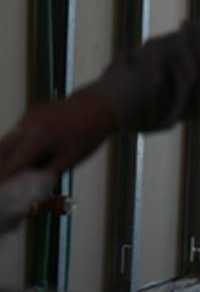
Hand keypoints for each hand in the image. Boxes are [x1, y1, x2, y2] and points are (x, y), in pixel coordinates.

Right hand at [0, 92, 116, 183]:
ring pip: (7, 140)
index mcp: (39, 138)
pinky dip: (18, 144)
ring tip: (11, 169)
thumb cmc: (88, 136)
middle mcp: (27, 125)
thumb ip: (46, 173)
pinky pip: (18, 131)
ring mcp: (27, 116)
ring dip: (6, 155)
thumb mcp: (70, 159)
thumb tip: (27, 185)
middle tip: (2, 179)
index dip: (1, 176)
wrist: (98, 105)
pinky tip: (29, 152)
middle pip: (1, 149)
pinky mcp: (30, 112)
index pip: (13, 163)